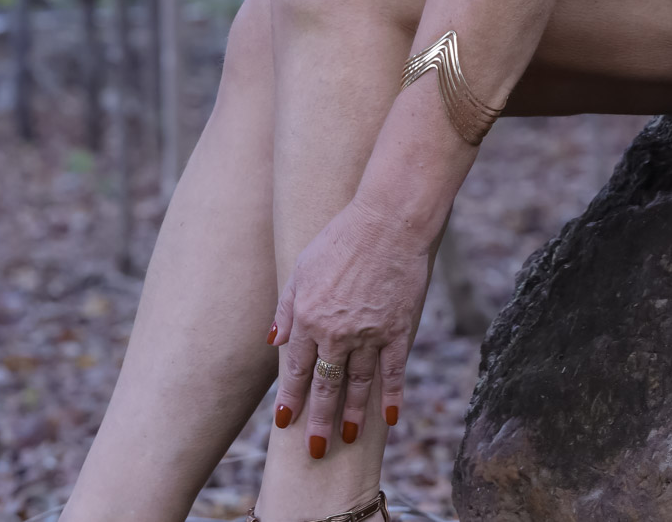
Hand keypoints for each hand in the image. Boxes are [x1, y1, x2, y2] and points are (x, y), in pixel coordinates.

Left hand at [269, 199, 429, 455]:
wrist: (387, 221)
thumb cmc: (341, 238)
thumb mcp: (303, 268)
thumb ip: (287, 307)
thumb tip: (274, 341)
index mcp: (309, 317)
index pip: (298, 369)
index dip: (291, 397)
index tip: (284, 422)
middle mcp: (337, 333)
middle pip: (325, 386)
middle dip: (318, 421)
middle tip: (314, 449)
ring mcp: (369, 334)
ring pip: (357, 385)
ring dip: (350, 415)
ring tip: (344, 439)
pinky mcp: (397, 330)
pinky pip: (393, 371)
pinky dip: (391, 397)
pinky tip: (388, 419)